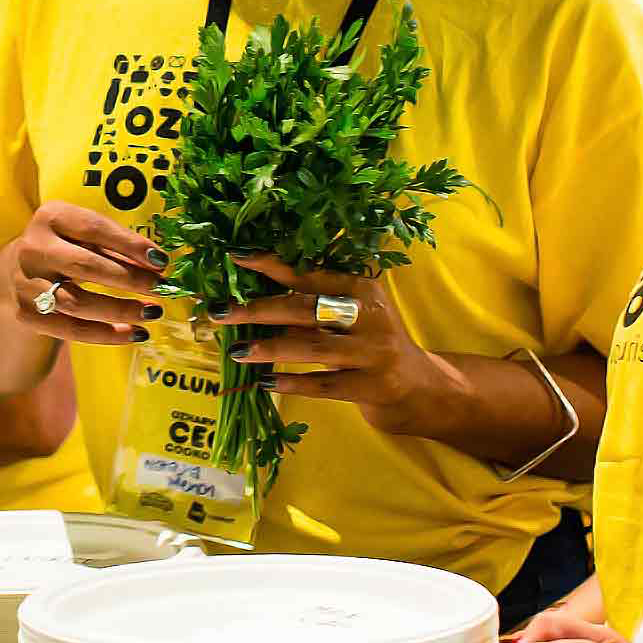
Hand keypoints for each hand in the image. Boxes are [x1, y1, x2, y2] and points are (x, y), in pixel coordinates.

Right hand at [7, 202, 168, 347]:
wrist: (19, 270)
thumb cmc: (66, 247)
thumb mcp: (85, 236)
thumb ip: (116, 246)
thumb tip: (157, 265)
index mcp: (51, 217)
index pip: (94, 228)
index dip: (130, 245)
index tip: (160, 261)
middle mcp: (33, 248)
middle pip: (86, 266)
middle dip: (129, 279)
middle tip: (160, 288)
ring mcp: (26, 283)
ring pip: (79, 303)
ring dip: (121, 310)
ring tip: (151, 313)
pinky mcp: (27, 314)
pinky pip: (72, 330)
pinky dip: (107, 334)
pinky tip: (134, 333)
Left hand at [214, 253, 439, 436]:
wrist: (421, 387)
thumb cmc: (372, 344)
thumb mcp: (354, 315)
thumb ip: (316, 304)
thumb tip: (253, 296)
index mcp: (363, 289)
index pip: (310, 274)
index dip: (273, 265)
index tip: (237, 256)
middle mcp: (370, 316)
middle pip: (306, 309)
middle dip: (259, 309)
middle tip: (221, 311)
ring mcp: (374, 353)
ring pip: (312, 347)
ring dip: (270, 348)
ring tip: (236, 351)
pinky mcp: (373, 386)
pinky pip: (326, 385)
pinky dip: (294, 382)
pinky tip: (266, 383)